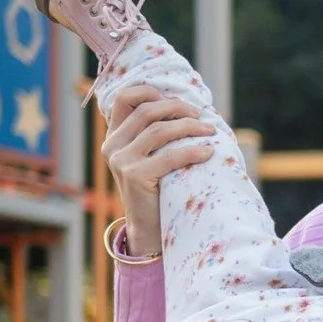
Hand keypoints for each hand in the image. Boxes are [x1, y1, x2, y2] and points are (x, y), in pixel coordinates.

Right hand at [102, 85, 215, 258]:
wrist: (148, 229)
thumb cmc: (157, 191)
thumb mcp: (150, 158)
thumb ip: (154, 135)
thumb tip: (188, 108)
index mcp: (113, 137)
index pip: (123, 98)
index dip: (150, 92)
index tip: (177, 102)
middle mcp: (112, 146)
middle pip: (146, 111)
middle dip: (177, 108)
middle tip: (201, 116)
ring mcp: (121, 160)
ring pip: (159, 130)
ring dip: (189, 127)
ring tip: (210, 132)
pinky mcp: (134, 175)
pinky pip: (169, 156)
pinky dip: (192, 151)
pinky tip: (208, 153)